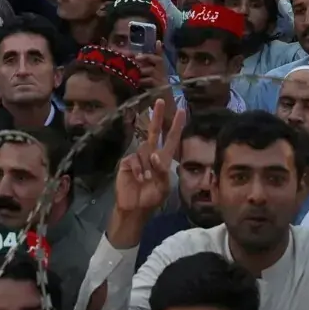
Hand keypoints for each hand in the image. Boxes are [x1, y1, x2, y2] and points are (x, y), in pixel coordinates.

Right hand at [113, 98, 181, 220]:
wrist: (135, 208)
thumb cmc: (152, 198)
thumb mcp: (163, 187)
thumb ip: (162, 171)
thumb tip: (155, 155)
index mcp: (164, 159)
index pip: (171, 139)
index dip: (176, 126)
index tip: (181, 111)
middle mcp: (151, 154)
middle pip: (154, 131)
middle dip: (156, 116)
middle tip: (159, 101)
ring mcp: (138, 157)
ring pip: (144, 150)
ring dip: (148, 166)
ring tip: (147, 180)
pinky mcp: (127, 162)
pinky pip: (134, 160)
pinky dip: (139, 170)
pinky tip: (139, 179)